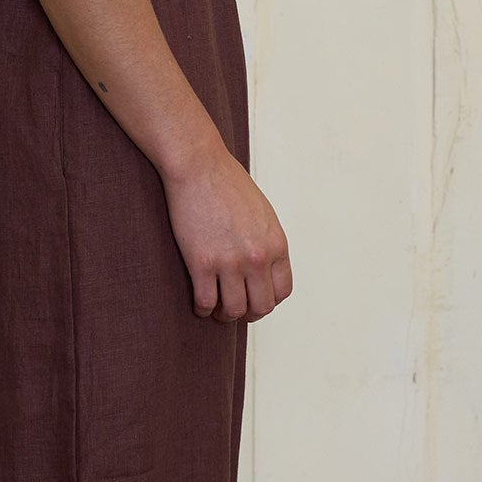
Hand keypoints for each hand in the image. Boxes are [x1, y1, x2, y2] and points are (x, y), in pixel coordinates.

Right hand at [161, 145, 292, 321]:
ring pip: (233, 310)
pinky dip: (203, 309)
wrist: (199, 166)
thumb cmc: (226, 183)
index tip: (255, 300)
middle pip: (260, 306)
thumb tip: (262, 269)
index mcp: (276, 244)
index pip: (282, 291)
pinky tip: (199, 304)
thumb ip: (266, 242)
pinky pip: (206, 302)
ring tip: (216, 309)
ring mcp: (230, 262)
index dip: (268, 301)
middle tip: (235, 309)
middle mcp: (257, 258)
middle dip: (248, 313)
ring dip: (224, 315)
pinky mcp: (202, 263)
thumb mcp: (262, 214)